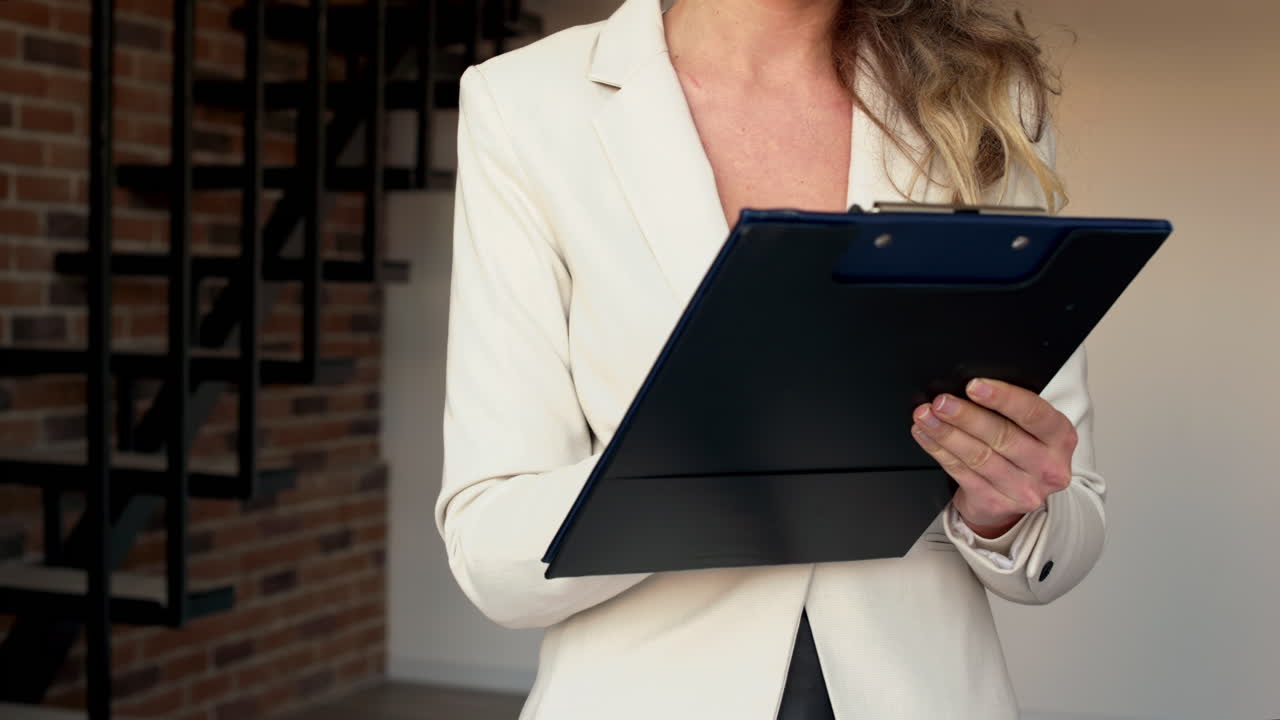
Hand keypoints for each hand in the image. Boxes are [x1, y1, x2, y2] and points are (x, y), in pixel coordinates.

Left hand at [909, 377, 1077, 538]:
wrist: (1018, 499)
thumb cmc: (1022, 450)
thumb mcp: (1032, 429)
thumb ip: (1012, 409)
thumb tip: (970, 388)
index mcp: (1061, 438)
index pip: (1034, 414)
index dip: (1003, 398)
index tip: (974, 386)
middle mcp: (1047, 467)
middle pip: (1002, 436)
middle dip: (966, 416)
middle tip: (941, 402)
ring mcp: (1022, 490)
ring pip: (978, 457)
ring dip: (946, 433)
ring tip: (926, 417)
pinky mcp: (996, 503)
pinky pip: (961, 473)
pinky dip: (939, 451)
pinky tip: (926, 436)